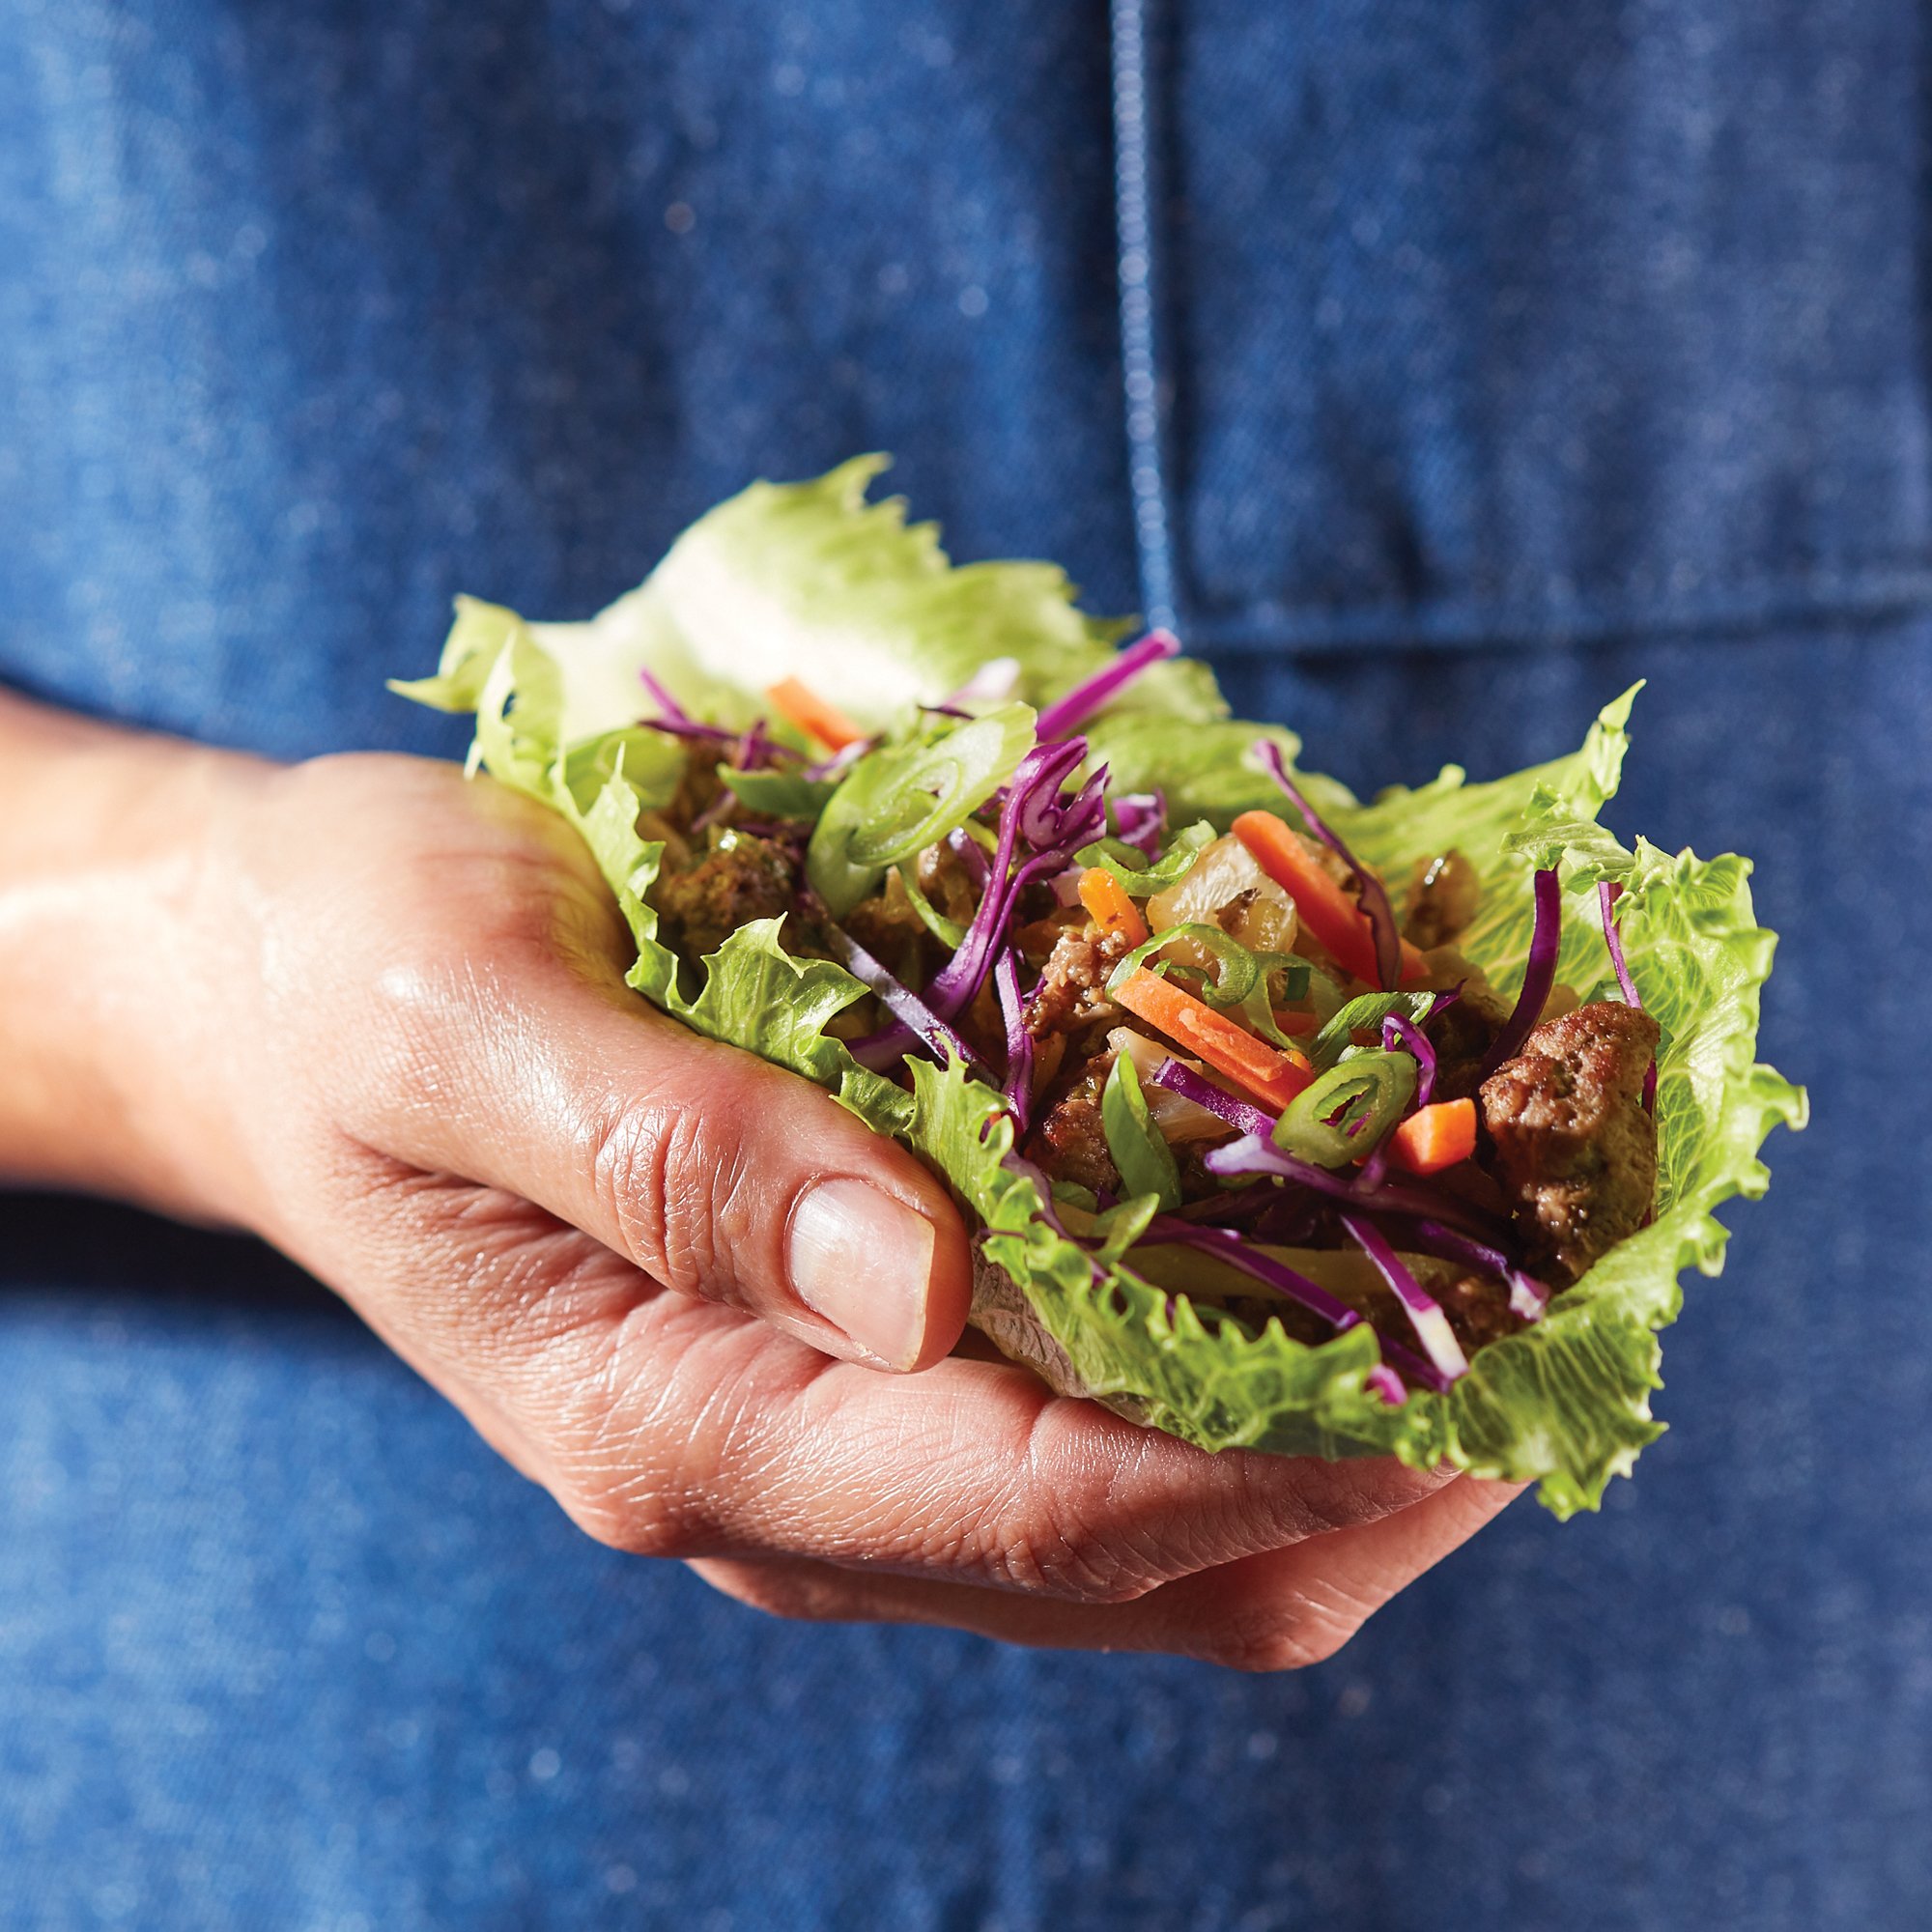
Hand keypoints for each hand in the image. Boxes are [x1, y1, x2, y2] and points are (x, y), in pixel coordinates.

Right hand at [0, 697, 1517, 1665]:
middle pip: (1142, 1552)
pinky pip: (1097, 1412)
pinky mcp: (859, 1351)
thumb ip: (673, 1156)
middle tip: (1543, 1308)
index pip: (1037, 1496)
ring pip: (1148, 1513)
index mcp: (678, 1417)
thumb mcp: (465, 1021)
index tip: (1479, 1349)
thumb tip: (914, 1274)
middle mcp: (779, 1465)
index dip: (1277, 1448)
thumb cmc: (354, 983)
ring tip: (1482, 1268)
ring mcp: (833, 1424)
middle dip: (1366, 1464)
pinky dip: (1238, 1347)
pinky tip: (1315, 1222)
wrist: (281, 987)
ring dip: (1333, 1413)